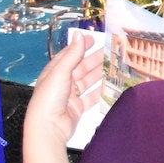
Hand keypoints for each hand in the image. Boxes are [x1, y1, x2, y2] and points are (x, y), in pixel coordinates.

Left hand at [23, 39, 105, 162]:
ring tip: (115, 64)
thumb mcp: (60, 73)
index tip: (93, 39)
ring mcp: (70, 96)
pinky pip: (92, 95)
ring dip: (100, 72)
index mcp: (53, 72)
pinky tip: (112, 84)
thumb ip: (73, 54)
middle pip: (80, 68)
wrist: (48, 128)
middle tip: (111, 51)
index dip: (80, 47)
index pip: (68, 56)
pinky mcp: (78, 107)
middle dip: (94, 59)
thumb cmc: (49, 98)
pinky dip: (101, 89)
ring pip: (88, 81)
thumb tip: (79, 34)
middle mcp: (61, 83)